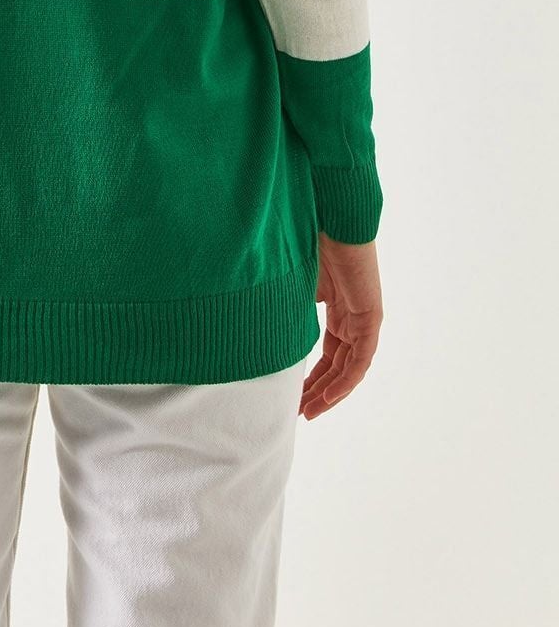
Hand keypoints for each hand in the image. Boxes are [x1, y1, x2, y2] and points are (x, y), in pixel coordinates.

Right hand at [300, 233, 382, 419]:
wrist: (330, 215)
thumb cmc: (307, 238)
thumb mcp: (292, 281)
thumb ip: (286, 306)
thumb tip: (255, 324)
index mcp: (335, 306)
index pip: (327, 352)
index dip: (311, 376)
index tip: (292, 395)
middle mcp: (351, 316)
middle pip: (337, 365)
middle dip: (317, 390)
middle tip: (297, 411)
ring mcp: (362, 317)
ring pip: (349, 368)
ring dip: (330, 392)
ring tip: (309, 412)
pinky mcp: (370, 317)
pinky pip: (360, 359)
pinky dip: (345, 381)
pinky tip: (328, 397)